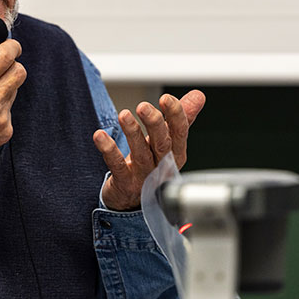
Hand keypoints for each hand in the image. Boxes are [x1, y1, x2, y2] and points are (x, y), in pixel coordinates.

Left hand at [94, 90, 205, 210]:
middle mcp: (161, 165)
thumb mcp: (168, 142)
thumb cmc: (152, 166)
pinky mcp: (124, 184)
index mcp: (175, 154)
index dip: (175, 115)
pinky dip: (109, 150)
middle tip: (144, 106)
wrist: (133, 202)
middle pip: (162, 144)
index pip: (180, 133)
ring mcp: (143, 176)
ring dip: (133, 133)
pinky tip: (100, 136)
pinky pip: (117, 166)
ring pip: (141, 154)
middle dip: (155, 124)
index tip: (166, 98)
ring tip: (124, 115)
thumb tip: (198, 96)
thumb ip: (180, 119)